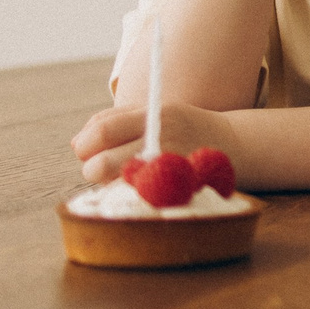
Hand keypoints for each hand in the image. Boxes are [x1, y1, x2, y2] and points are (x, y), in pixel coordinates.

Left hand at [71, 101, 235, 182]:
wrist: (233, 144)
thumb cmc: (184, 125)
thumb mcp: (154, 109)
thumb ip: (112, 120)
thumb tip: (76, 144)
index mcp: (154, 116)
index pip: (102, 132)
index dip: (84, 143)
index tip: (85, 148)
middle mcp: (161, 142)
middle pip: (101, 165)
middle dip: (90, 168)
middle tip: (97, 166)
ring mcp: (167, 170)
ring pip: (113, 186)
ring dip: (109, 183)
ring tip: (127, 172)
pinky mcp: (172, 192)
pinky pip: (133, 198)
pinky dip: (127, 194)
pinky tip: (139, 185)